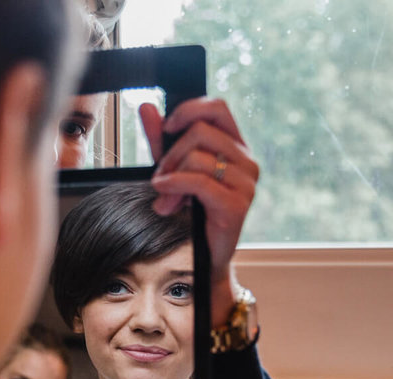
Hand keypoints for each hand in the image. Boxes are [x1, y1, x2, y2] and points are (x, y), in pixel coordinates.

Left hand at [140, 97, 258, 325]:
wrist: (205, 257)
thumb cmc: (193, 212)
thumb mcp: (173, 169)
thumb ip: (162, 139)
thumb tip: (146, 107)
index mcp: (235, 146)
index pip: (217, 107)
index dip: (189, 109)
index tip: (168, 125)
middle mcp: (246, 161)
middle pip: (200, 131)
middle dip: (171, 153)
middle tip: (160, 177)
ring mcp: (245, 183)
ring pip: (197, 157)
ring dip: (170, 176)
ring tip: (164, 197)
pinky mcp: (236, 204)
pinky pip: (198, 182)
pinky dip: (174, 186)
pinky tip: (164, 198)